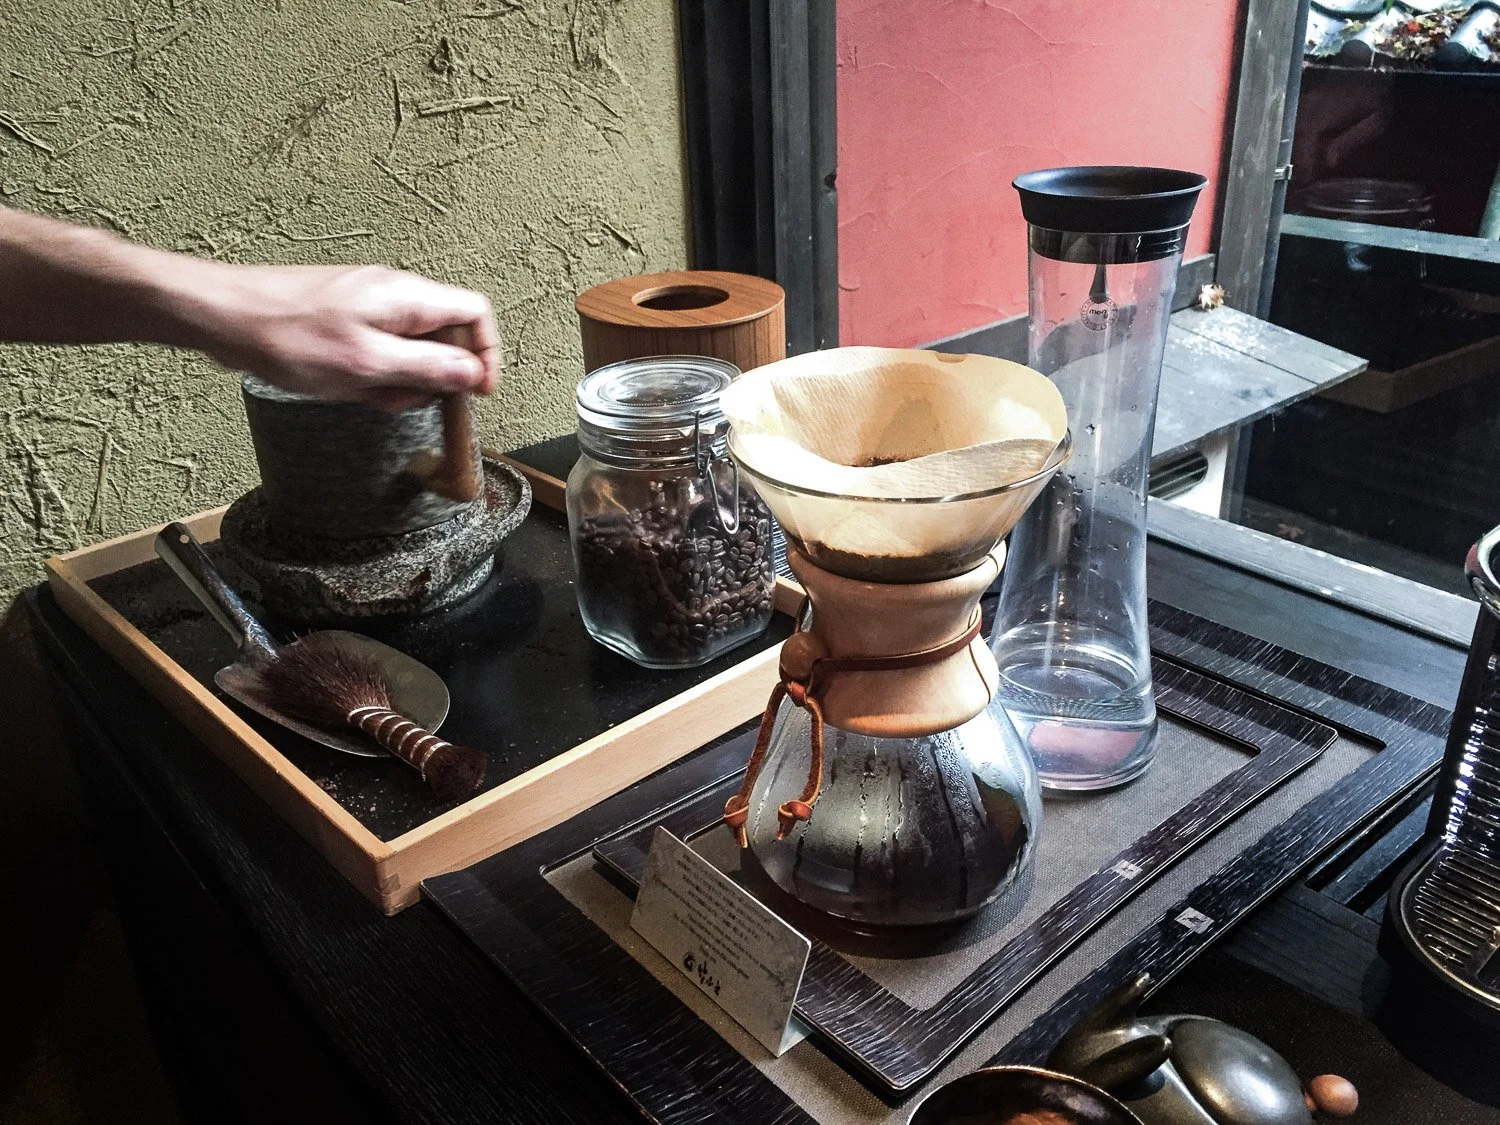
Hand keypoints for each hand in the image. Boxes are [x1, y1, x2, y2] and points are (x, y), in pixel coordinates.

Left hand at [202, 264, 499, 409]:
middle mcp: (393, 294)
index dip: (485, 354)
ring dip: (398, 379)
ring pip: (410, 347)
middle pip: (445, 335)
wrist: (222, 315)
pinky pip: (378, 349)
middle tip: (405, 400)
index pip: (475, 314)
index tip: (477, 392)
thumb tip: (472, 374)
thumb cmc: (287, 335)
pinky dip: (372, 373)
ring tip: (365, 393)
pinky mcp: (344, 318)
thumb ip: (427, 369)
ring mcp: (367, 305)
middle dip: (433, 375)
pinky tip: (344, 385)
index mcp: (407, 297)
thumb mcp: (368, 364)